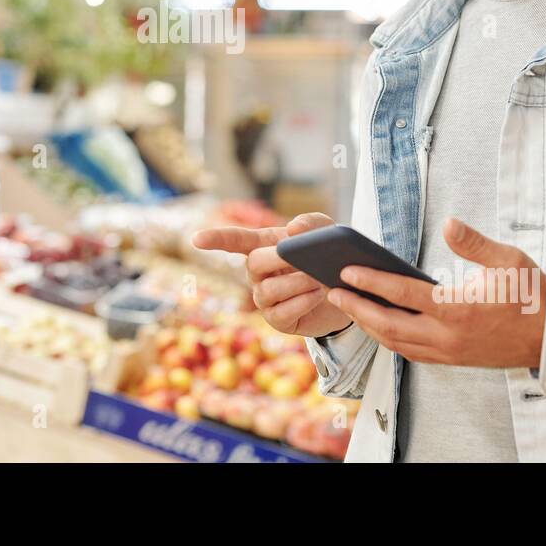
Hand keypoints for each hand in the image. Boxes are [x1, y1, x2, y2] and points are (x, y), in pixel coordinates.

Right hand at [191, 212, 353, 338]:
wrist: (349, 291)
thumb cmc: (329, 257)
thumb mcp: (327, 233)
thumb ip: (312, 224)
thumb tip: (292, 229)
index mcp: (265, 246)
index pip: (234, 240)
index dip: (216, 239)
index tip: (196, 239)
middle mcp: (258, 273)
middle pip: (253, 264)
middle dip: (277, 259)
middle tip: (303, 257)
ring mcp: (265, 299)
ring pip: (267, 290)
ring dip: (296, 283)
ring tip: (319, 279)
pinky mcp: (278, 321)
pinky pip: (281, 312)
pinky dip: (302, 301)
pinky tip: (317, 295)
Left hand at [326, 218, 545, 368]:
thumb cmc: (533, 295)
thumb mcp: (510, 261)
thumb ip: (475, 243)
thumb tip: (449, 223)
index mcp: (459, 309)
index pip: (404, 294)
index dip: (372, 282)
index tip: (347, 271)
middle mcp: (448, 336)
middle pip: (389, 325)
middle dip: (357, 307)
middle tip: (333, 290)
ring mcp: (448, 352)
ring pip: (396, 342)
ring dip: (368, 325)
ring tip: (348, 304)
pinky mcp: (452, 360)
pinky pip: (410, 352)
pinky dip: (388, 339)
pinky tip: (376, 323)